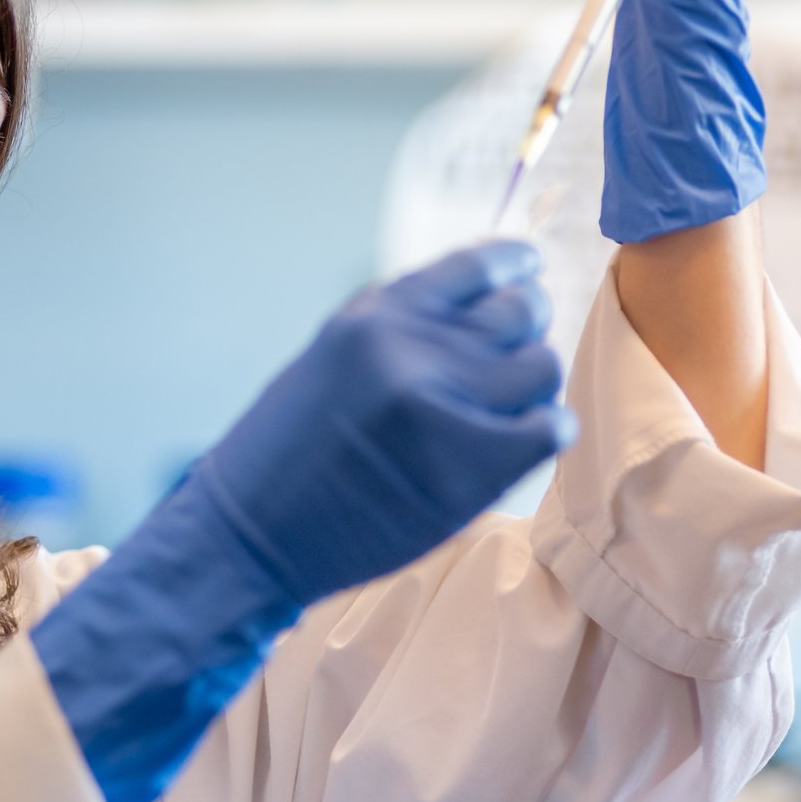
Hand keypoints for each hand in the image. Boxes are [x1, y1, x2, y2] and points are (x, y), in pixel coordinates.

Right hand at [30, 241, 573, 801]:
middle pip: (520, 311)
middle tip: (510, 358)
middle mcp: (411, 348)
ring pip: (541, 368)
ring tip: (505, 410)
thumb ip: (402, 331)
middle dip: (523, 331)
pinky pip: (550, 428)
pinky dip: (542, 433)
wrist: (250, 536)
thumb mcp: (334, 358)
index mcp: (374, 315)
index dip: (513, 267)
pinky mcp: (471, 467)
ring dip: (531, 387)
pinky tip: (514, 446)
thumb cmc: (287, 453)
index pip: (476, 265)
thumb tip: (483, 311)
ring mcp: (444, 406)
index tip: (528, 270)